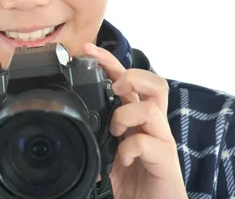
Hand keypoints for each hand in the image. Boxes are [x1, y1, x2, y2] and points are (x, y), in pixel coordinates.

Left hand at [83, 44, 186, 198]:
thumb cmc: (133, 183)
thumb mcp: (106, 156)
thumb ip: (95, 138)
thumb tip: (68, 126)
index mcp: (137, 120)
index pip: (128, 81)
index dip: (110, 62)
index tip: (87, 51)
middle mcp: (152, 125)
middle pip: (154, 83)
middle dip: (130, 76)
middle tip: (113, 87)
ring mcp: (162, 141)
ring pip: (151, 107)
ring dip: (126, 114)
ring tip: (114, 130)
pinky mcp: (166, 161)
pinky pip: (148, 141)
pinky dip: (129, 147)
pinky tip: (122, 159)